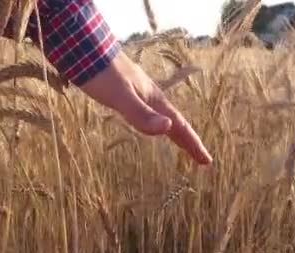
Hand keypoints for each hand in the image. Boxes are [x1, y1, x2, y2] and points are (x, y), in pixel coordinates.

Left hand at [79, 51, 212, 164]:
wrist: (87, 49)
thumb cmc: (102, 73)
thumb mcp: (121, 96)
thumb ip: (142, 113)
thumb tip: (167, 127)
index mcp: (154, 99)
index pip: (179, 126)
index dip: (193, 144)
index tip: (207, 161)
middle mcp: (150, 96)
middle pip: (175, 122)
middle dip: (188, 141)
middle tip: (201, 159)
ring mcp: (138, 93)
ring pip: (162, 116)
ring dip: (174, 131)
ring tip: (181, 143)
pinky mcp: (125, 91)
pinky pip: (148, 112)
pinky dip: (155, 122)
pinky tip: (150, 121)